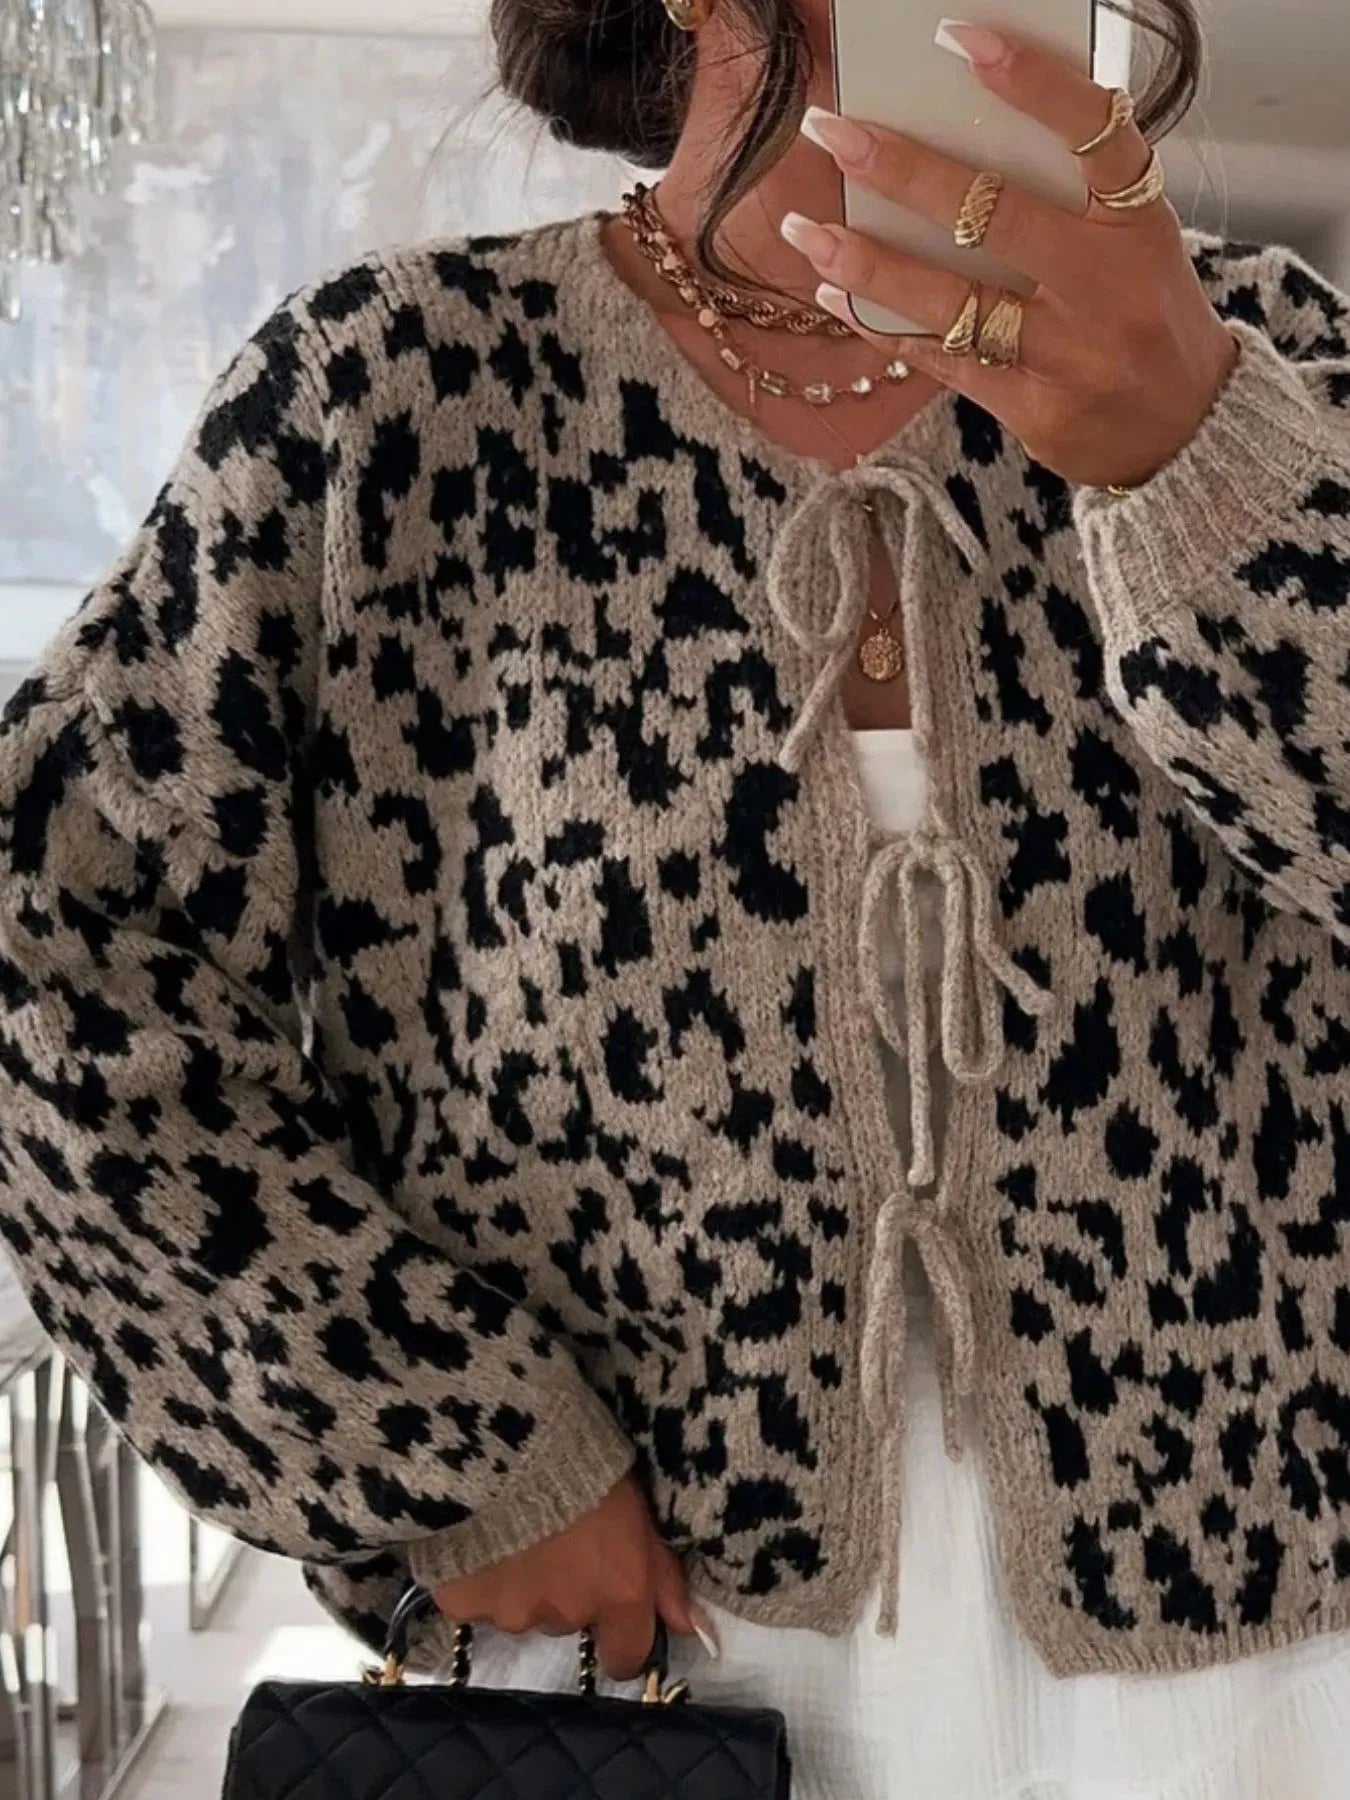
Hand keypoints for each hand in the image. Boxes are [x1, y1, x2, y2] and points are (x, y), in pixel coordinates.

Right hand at [432, 1474, 698, 1679]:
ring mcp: (512, 1614)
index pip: (627, 1656)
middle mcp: (567, 1615)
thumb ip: (662, 1575)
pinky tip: (476, 1531)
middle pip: (568, 1621)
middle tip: (554, 1537)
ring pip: (520, 1608)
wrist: (504, 1445)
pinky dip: (476, 1576)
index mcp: (618, 1593)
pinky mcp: (461, 1605)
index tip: (609, 1609)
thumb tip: (692, 1629)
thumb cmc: (584, 1461)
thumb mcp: (637, 1507)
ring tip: (512, 1524)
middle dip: (564, 1590)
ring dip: (520, 1580)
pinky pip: (472, 1599)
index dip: (619, 1638)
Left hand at [786, 25, 1239, 490]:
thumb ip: (1063, 199)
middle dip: (903, 170)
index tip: (958, 38)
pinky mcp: (1035, 410)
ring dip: (867, 263)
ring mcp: (1071, 355)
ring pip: (951, 300)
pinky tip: (837, 295)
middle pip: (995, 216)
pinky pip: (943, 360)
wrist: (1190, 429)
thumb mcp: (1131, 242)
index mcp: (1139, 222)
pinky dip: (884, 324)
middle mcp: (1109, 286)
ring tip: (808, 232)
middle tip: (833, 133)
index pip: (1094, 132)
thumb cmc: (1142, 312)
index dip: (1031, 81)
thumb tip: (949, 141)